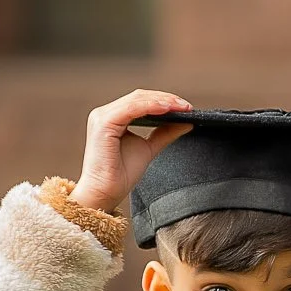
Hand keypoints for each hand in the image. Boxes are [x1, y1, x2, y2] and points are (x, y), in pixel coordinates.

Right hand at [69, 89, 192, 214]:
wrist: (105, 193)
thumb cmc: (121, 174)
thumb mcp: (149, 148)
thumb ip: (164, 133)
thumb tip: (187, 121)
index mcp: (113, 117)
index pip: (140, 101)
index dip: (164, 100)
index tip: (187, 108)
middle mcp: (104, 114)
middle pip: (139, 97)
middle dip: (166, 99)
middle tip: (188, 106)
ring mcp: (102, 117)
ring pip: (137, 100)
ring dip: (162, 101)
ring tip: (182, 107)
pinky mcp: (104, 124)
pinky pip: (131, 109)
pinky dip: (151, 107)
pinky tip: (167, 109)